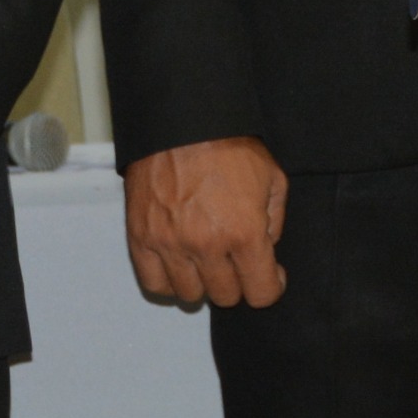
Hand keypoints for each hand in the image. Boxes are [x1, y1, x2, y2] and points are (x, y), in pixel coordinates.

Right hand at [123, 137, 289, 307]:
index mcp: (244, 232)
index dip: (270, 286)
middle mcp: (207, 245)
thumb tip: (267, 249)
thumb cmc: (228, 144)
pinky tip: (179, 263)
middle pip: (226, 296)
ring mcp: (170, 244)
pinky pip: (155, 284)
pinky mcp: (142, 237)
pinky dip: (169, 280)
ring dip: (202, 282)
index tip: (269, 276)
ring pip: (190, 295)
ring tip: (205, 259)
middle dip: (237, 280)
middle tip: (235, 258)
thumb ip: (275, 221)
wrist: (183, 120)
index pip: (261, 293)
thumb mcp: (272, 178)